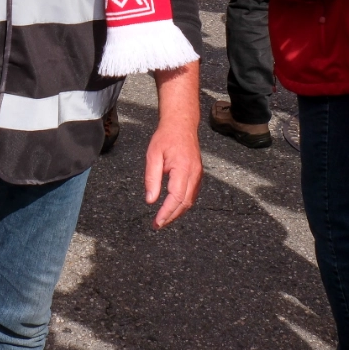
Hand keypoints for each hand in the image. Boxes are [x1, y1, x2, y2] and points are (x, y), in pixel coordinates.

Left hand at [145, 64, 202, 228]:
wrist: (181, 124)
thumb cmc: (165, 138)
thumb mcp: (153, 156)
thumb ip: (152, 179)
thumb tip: (151, 201)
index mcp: (183, 169)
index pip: (175, 198)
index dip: (166, 213)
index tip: (157, 223)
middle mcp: (194, 174)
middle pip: (184, 203)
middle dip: (171, 217)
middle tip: (157, 225)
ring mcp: (198, 175)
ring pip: (190, 201)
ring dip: (177, 212)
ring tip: (163, 219)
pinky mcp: (197, 174)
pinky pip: (192, 194)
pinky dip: (182, 204)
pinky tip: (173, 207)